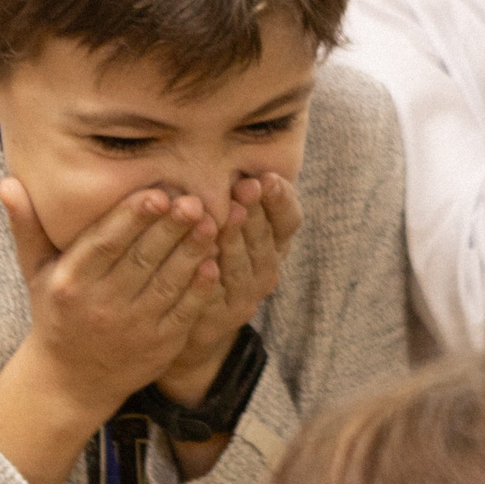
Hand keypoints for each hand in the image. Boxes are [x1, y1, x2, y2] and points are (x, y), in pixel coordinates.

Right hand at [2, 181, 225, 423]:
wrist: (72, 380)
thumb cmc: (56, 311)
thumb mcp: (36, 272)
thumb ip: (26, 226)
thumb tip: (7, 183)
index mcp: (71, 282)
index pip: (104, 244)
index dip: (132, 218)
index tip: (156, 192)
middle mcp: (101, 306)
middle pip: (141, 260)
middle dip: (170, 228)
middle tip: (194, 199)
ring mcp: (133, 328)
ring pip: (167, 283)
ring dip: (191, 252)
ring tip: (210, 222)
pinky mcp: (159, 346)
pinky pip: (183, 313)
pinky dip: (199, 289)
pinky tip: (212, 263)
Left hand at [158, 174, 300, 405]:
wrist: (195, 324)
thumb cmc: (215, 260)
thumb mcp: (235, 229)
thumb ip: (241, 199)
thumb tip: (237, 159)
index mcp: (274, 246)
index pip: (289, 221)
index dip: (281, 200)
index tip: (267, 176)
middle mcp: (266, 273)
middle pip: (266, 240)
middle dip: (255, 211)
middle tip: (246, 186)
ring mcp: (244, 297)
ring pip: (244, 266)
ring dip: (237, 239)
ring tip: (226, 214)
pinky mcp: (218, 317)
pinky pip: (215, 293)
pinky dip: (212, 275)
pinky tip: (205, 259)